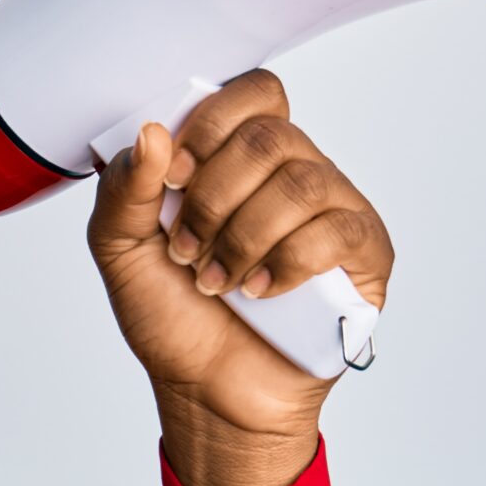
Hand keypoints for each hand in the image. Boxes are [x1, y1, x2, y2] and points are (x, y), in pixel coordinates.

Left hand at [85, 70, 394, 485]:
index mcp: (242, 160)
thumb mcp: (120, 250)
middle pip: (270, 137)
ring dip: (243, 236)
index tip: (173, 177)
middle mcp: (295, 174)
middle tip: (185, 249)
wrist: (205, 392)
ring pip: (301, 183)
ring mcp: (336, 211)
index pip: (254, 93)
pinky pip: (337, 231)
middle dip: (213, 197)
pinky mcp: (364, 256)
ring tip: (215, 280)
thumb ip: (122, 190)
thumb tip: (151, 133)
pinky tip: (258, 293)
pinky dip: (285, 262)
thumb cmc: (172, 317)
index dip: (212, 122)